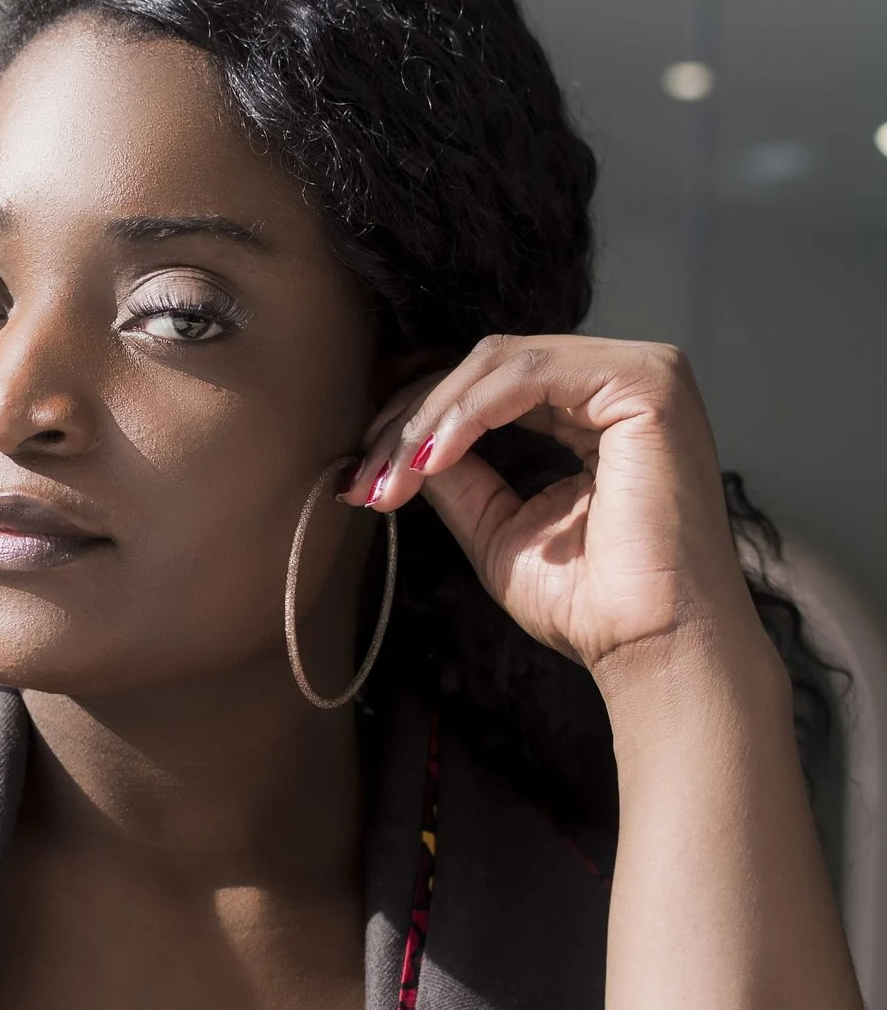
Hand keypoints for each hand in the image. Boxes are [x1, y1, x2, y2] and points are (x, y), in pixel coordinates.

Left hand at [338, 333, 758, 675]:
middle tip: (359, 478)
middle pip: (483, 367)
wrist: (649, 646)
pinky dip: (468, 414)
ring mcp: (640, 372)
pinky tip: (432, 460)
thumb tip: (396, 443)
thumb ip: (455, 473)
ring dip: (427, 421)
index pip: (485, 386)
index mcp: (590, 409)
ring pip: (497, 363)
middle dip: (408, 422)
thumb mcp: (496, 526)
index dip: (415, 422)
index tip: (360, 477)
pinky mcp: (646, 382)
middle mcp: (618, 380)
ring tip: (390, 479)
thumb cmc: (588, 602)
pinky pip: (528, 374)